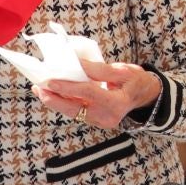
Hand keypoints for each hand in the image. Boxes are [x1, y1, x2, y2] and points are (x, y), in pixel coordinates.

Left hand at [37, 57, 161, 130]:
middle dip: (54, 99)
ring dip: (55, 101)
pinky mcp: (95, 121)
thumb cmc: (137, 82)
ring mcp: (101, 121)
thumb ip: (100, 69)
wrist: (146, 97)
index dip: (68, 86)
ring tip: (40, 89)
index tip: (51, 80)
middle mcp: (107, 116)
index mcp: (117, 103)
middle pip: (74, 109)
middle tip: (39, 88)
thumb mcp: (124, 71)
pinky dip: (63, 102)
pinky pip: (76, 112)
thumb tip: (77, 63)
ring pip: (72, 112)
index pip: (88, 93)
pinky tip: (53, 94)